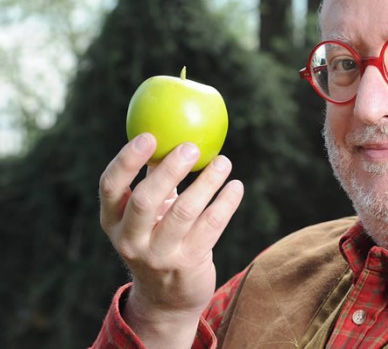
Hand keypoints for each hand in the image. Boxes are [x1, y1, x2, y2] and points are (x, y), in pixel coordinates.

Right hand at [98, 133, 242, 346]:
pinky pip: (211, 226)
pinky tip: (236, 186)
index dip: (127, 160)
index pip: (110, 187)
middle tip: (192, 147)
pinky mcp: (187, 264)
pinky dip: (226, 203)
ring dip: (207, 182)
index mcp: (113, 220)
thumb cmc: (157, 237)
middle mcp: (130, 240)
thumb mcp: (147, 213)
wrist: (167, 298)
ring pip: (184, 212)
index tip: (149, 135)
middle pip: (146, 200)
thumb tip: (170, 130)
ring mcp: (159, 254)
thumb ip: (153, 177)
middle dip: (169, 170)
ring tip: (224, 161)